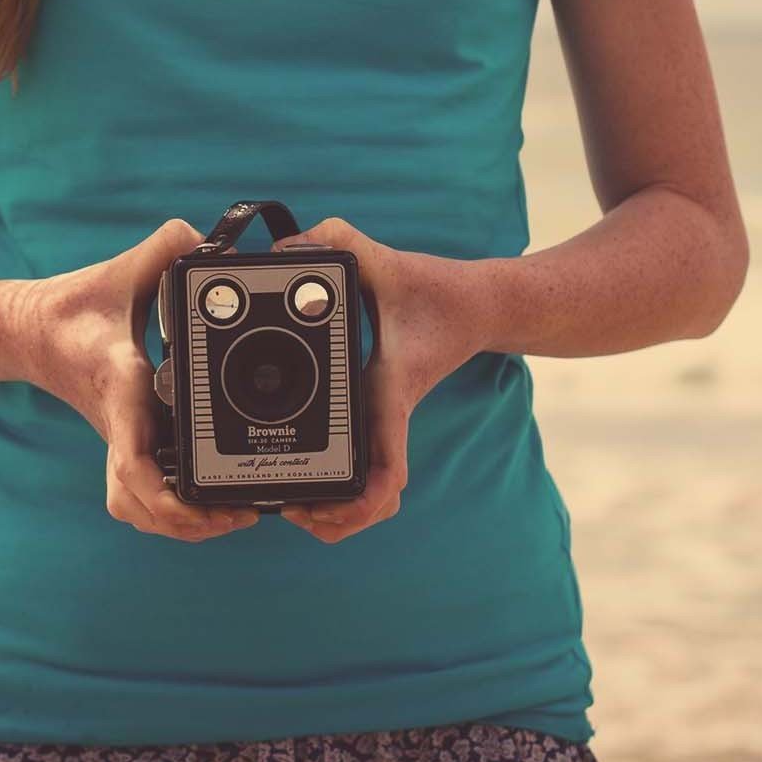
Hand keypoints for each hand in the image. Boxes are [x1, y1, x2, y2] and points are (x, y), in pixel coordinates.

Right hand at [22, 218, 260, 541]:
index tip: (202, 500)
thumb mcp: (122, 269)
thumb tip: (212, 243)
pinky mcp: (123, 446)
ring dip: (179, 525)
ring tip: (232, 516)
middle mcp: (117, 425)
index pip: (130, 450)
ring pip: (137, 511)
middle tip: (240, 513)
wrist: (30, 332)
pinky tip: (211, 504)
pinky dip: (170, 513)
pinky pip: (141, 499)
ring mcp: (118, 442)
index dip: (160, 486)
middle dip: (186, 521)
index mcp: (120, 387)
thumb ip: (168, 247)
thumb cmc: (77, 306)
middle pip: (137, 502)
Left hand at [273, 217, 489, 543]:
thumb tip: (287, 247)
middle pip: (375, 504)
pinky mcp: (381, 416)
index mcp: (389, 399)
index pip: (386, 472)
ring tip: (294, 506)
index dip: (357, 505)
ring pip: (374, 499)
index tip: (314, 510)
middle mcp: (388, 420)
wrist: (476, 304)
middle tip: (285, 507)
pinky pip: (369, 471)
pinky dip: (347, 492)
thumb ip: (338, 242)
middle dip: (330, 519)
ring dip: (338, 515)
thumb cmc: (436, 292)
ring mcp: (386, 424)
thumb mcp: (386, 262)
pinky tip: (309, 481)